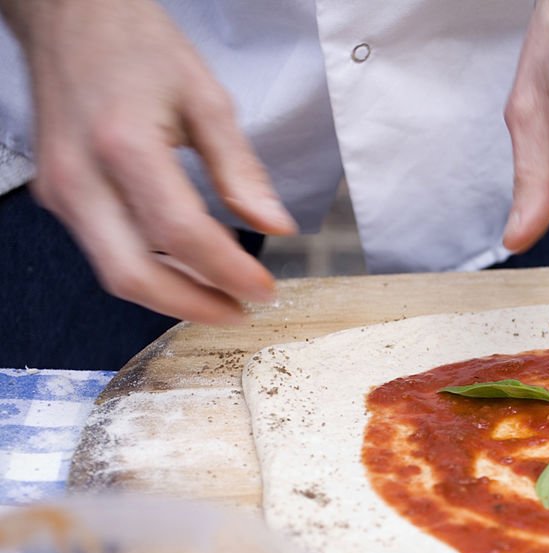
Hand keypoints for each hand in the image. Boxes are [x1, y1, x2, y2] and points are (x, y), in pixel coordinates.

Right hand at [1, 0, 295, 322]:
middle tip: (240, 312)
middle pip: (133, 274)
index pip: (180, 233)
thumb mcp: (206, 98)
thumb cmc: (135, 45)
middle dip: (192, 305)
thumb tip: (275, 225)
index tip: (264, 290)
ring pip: (115, 272)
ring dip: (171, 295)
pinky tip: (186, 270)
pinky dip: (149, 270)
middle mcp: (81, 175)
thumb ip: (241, 169)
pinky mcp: (58, 195)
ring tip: (222, 297)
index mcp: (123, 144)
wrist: (68, 15)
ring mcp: (61, 189)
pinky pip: (104, 251)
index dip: (226, 272)